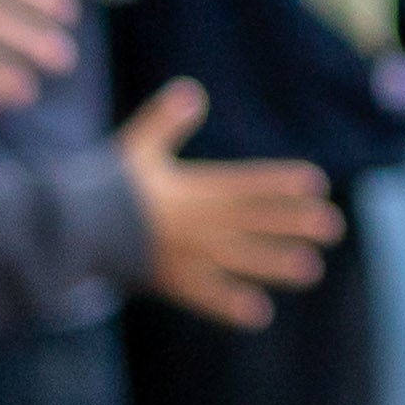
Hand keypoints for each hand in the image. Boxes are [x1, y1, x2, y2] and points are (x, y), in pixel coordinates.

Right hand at [119, 77, 341, 322]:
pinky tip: (258, 314)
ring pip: (239, 259)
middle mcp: (196, 222)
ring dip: (276, 264)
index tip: (316, 183)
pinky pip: (204, 295)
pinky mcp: (168, 280)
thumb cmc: (103, 185)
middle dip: (294, 224)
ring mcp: (185, 254)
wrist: (70, 228)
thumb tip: (192, 90)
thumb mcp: (138, 148)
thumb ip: (166, 121)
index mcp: (192, 189)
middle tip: (334, 226)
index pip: (247, 185)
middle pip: (254, 222)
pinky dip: (229, 305)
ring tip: (312, 270)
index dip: (281, 183)